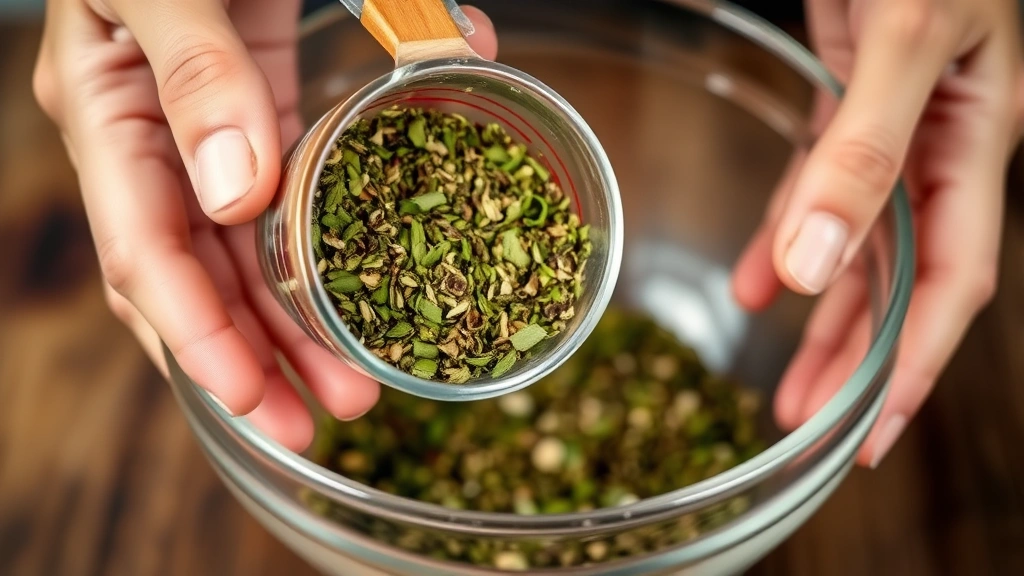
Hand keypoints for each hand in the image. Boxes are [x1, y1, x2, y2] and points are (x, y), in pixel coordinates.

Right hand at [32, 0, 497, 451]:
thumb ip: (198, 71)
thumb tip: (232, 194)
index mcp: (107, 110)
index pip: (144, 250)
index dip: (200, 335)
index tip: (261, 397)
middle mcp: (151, 137)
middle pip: (194, 276)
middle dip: (255, 359)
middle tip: (325, 421)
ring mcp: (202, 129)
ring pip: (236, 256)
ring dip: (290, 328)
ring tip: (351, 387)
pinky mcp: (255, 110)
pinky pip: (273, 208)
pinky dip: (307, 262)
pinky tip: (348, 302)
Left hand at [732, 0, 1023, 466]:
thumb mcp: (902, 44)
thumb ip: (862, 153)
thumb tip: (811, 265)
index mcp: (971, 147)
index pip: (948, 289)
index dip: (910, 368)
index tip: (865, 434)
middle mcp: (936, 150)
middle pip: (898, 284)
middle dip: (854, 360)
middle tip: (805, 427)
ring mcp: (891, 130)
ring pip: (855, 247)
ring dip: (817, 314)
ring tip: (781, 381)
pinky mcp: (850, 101)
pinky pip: (818, 189)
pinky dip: (784, 235)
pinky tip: (751, 280)